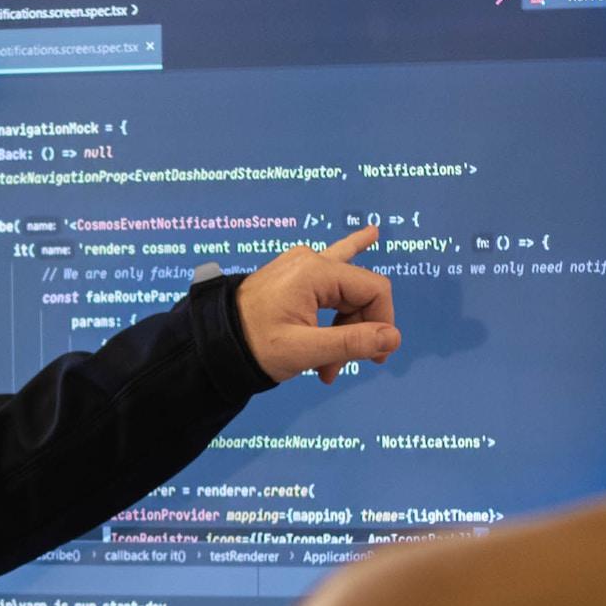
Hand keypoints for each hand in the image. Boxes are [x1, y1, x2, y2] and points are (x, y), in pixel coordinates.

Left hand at [235, 226, 399, 383]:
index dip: (382, 323)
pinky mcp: (294, 275)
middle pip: (359, 294)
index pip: (374, 290)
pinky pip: (331, 270)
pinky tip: (371, 235)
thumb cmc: (253, 346)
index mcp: (315, 272)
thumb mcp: (304, 350)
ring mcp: (301, 265)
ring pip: (343, 295)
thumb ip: (351, 343)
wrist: (211, 343)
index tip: (375, 357)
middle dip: (354, 335)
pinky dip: (349, 262)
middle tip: (336, 370)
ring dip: (341, 331)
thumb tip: (393, 337)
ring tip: (326, 367)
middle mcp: (310, 260)